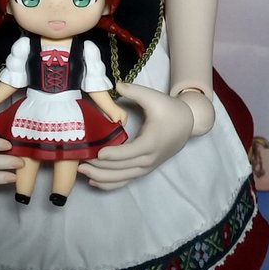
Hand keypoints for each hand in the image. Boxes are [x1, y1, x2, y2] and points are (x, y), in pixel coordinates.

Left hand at [78, 82, 193, 189]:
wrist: (188, 124)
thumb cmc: (170, 110)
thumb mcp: (154, 98)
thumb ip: (135, 92)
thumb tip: (116, 85)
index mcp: (151, 142)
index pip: (129, 153)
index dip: (113, 155)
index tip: (97, 153)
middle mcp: (149, 159)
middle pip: (122, 168)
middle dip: (100, 167)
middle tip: (80, 161)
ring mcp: (147, 167)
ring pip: (122, 178)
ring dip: (102, 178)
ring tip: (82, 172)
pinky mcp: (144, 170)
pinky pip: (126, 180)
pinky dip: (110, 184)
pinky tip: (94, 182)